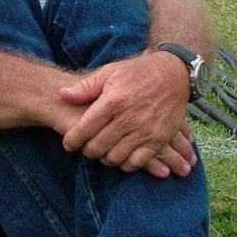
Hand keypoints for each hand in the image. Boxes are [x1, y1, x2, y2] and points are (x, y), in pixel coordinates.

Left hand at [58, 53, 193, 174]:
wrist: (173, 74)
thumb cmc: (137, 72)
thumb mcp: (109, 72)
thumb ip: (86, 87)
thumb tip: (63, 95)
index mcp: (113, 100)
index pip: (85, 128)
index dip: (72, 140)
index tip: (68, 144)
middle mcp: (128, 118)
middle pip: (98, 147)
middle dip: (87, 150)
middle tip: (86, 147)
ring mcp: (145, 130)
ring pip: (115, 157)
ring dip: (104, 158)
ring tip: (102, 151)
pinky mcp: (159, 139)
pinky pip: (137, 162)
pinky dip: (125, 164)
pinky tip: (121, 155)